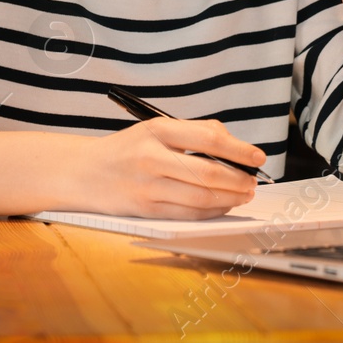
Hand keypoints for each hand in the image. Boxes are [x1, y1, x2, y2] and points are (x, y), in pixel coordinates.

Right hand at [76, 117, 264, 218]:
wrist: (85, 173)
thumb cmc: (128, 150)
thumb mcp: (155, 129)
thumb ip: (193, 132)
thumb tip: (232, 144)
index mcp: (157, 130)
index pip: (209, 139)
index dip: (239, 150)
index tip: (258, 157)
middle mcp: (151, 157)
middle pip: (208, 173)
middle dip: (239, 180)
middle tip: (253, 182)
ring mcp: (148, 186)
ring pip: (201, 197)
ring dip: (229, 198)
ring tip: (243, 194)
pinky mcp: (146, 209)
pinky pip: (188, 214)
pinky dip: (211, 211)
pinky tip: (222, 206)